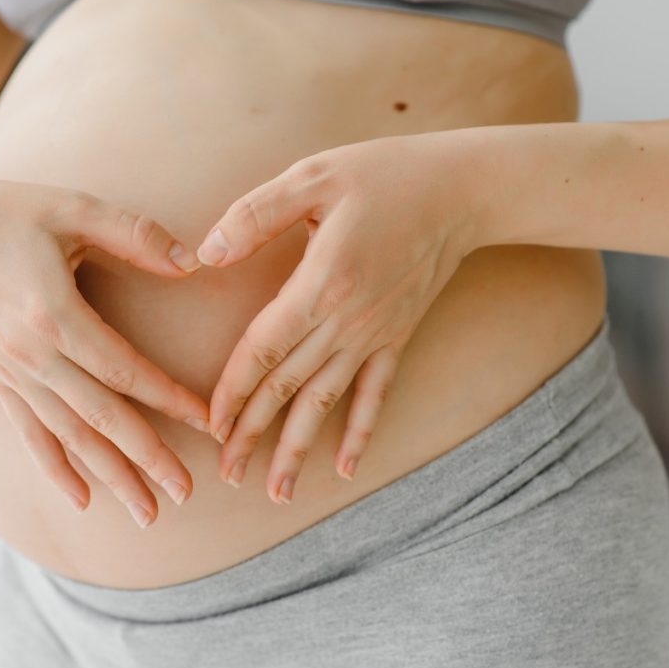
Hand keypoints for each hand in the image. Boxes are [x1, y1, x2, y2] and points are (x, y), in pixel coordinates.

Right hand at [0, 172, 209, 527]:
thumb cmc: (2, 210)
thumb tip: (193, 262)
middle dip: (145, 459)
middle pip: (99, 418)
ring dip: (109, 476)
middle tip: (185, 493)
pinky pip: (28, 433)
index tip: (209, 424)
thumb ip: (134, 234)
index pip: (124, 370)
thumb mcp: (70, 206)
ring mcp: (8, 372)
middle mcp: (28, 355)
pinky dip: (54, 468)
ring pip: (67, 436)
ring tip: (147, 513)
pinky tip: (81, 500)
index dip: (170, 399)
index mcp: (51, 313)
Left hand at [195, 133, 480, 502]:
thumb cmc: (383, 175)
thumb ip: (256, 215)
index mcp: (320, 284)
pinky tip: (344, 468)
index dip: (233, 391)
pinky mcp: (397, 337)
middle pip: (287, 388)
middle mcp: (346, 321)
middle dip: (253, 434)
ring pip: (326, 403)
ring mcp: (375, 334)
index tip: (211, 428)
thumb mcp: (312, 178)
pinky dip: (359, 432)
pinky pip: (376, 395)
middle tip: (226, 476)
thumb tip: (207, 252)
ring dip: (298, 449)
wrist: (462, 190)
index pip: (263, 349)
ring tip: (275, 492)